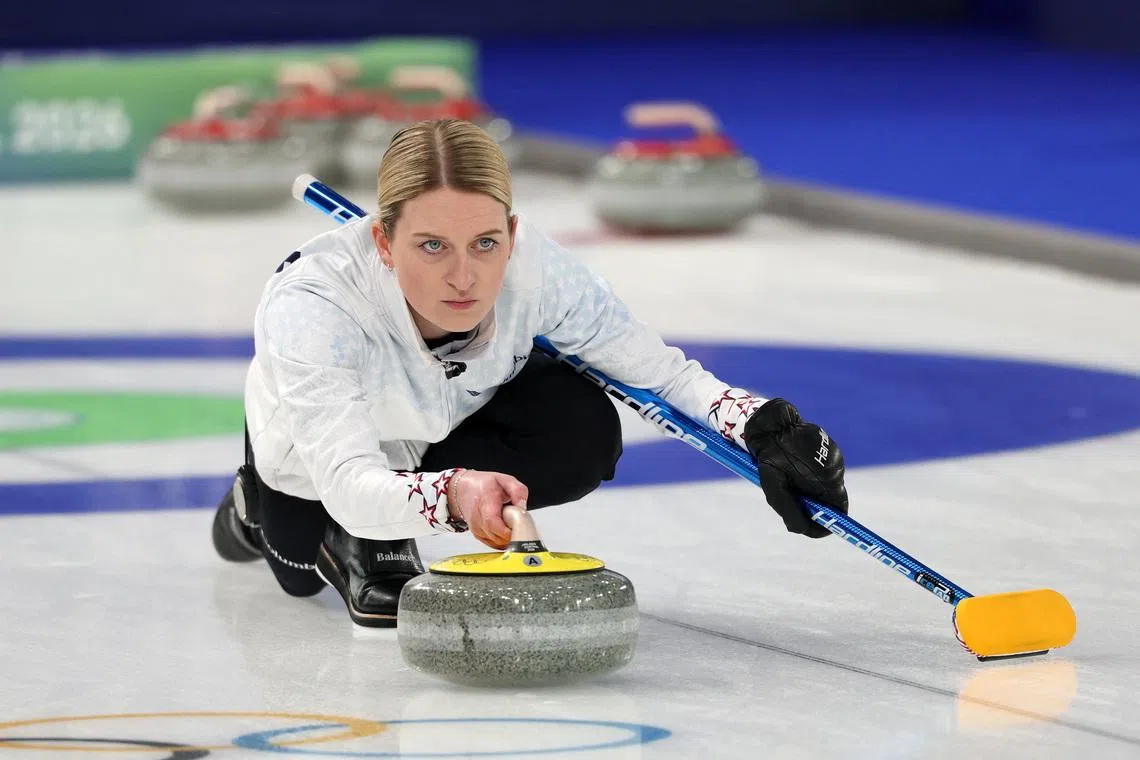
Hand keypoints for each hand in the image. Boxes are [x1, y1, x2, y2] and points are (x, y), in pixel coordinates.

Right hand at [447, 469, 529, 549]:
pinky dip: (503, 541)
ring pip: (496, 542)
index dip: (506, 530)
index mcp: (485, 500)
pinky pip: (494, 544)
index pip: (492, 522)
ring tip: (511, 524)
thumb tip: (523, 507)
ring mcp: (476, 528)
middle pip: (495, 535)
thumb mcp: (505, 480)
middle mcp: (477, 517)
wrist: (465, 490)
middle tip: (519, 525)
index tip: (518, 529)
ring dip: (508, 537)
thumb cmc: (485, 485)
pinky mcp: (478, 535)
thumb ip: (518, 491)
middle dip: (511, 534)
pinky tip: (506, 530)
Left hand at [742, 398, 848, 537]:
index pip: (839, 510)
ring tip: (790, 479)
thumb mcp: (774, 487)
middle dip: (815, 506)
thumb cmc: (770, 455)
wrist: (771, 423)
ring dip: (811, 491)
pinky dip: (811, 477)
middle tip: (792, 501)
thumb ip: (789, 509)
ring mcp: (835, 457)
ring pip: (827, 486)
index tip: (810, 527)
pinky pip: (824, 472)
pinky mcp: (830, 448)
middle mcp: (836, 468)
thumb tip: (802, 529)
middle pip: (832, 500)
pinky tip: (794, 467)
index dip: (828, 522)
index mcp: (827, 478)